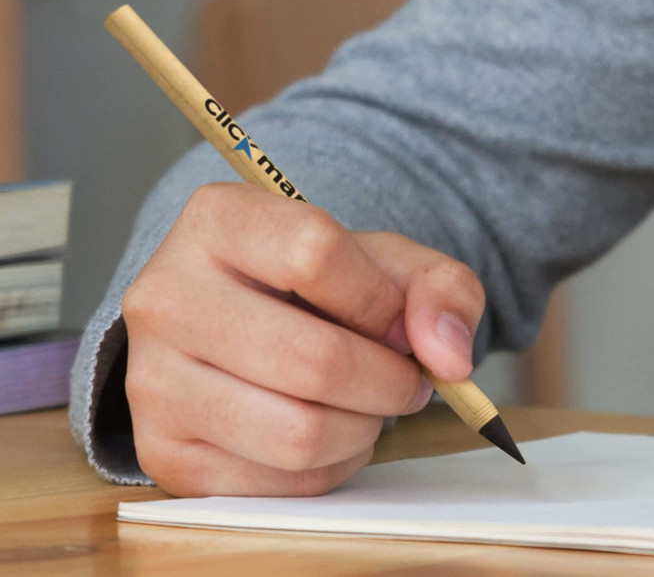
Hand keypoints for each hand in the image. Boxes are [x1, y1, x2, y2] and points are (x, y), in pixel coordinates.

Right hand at [122, 183, 483, 496]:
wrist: (236, 317)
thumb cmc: (312, 286)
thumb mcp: (381, 261)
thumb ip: (438, 288)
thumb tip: (449, 358)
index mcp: (217, 220)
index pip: (314, 253)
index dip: (380, 300)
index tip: (397, 324)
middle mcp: (166, 295)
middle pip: (313, 360)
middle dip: (388, 383)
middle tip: (402, 379)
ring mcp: (153, 378)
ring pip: (297, 434)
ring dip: (362, 429)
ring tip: (365, 404)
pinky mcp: (162, 449)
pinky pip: (277, 483)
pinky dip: (327, 465)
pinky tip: (324, 430)